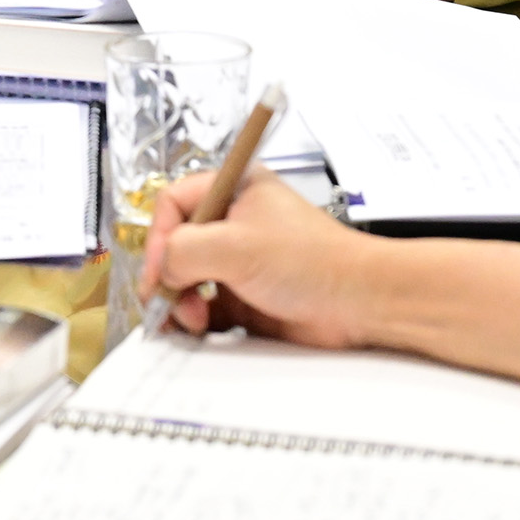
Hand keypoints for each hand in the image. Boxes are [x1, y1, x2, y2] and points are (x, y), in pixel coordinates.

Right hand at [141, 166, 383, 343]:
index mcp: (233, 190)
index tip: (159, 269)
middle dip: (168, 276)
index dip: (159, 237)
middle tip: (166, 301)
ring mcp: (240, 262)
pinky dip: (196, 321)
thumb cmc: (316, 261)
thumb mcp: (236, 246)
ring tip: (192, 318)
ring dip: (181, 301)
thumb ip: (184, 251)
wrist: (360, 303)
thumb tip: (161, 269)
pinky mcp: (247, 298)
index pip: (174, 205)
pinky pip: (206, 309)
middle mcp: (234, 223)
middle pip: (176, 246)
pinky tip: (198, 329)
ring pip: (188, 280)